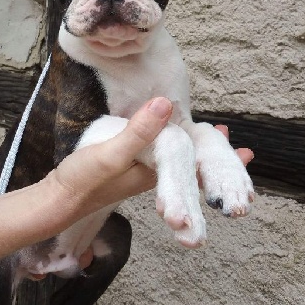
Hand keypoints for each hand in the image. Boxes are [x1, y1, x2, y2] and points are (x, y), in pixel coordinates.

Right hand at [45, 105, 253, 276]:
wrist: (59, 198)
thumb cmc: (83, 180)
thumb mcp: (110, 153)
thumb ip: (138, 132)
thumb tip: (167, 106)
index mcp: (157, 171)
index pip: (197, 164)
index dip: (220, 158)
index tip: (245, 153)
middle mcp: (155, 174)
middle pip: (194, 166)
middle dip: (218, 160)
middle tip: (245, 153)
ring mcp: (143, 170)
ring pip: (181, 162)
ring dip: (200, 153)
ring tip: (218, 139)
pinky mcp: (130, 165)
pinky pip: (164, 157)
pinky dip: (177, 148)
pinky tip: (173, 139)